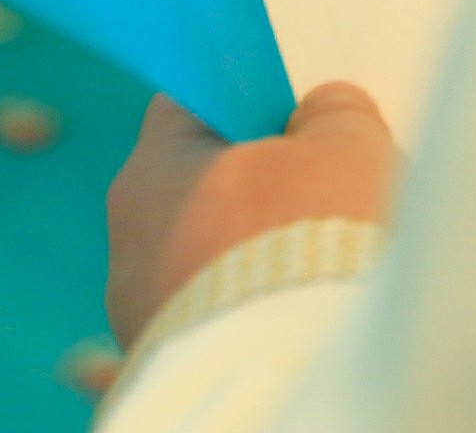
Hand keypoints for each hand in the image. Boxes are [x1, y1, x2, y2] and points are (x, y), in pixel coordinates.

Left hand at [106, 83, 398, 346]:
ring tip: (324, 262)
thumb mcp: (345, 145)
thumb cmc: (307, 241)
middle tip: (330, 196)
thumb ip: (333, 115)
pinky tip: (303, 311)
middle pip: (207, 185)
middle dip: (268, 188)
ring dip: (264, 254)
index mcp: (153, 166)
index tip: (300, 122)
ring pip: (214, 255)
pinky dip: (258, 309)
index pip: (192, 105)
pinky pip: (220, 313)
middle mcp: (130, 239)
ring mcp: (143, 309)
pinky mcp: (169, 360)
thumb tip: (323, 116)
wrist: (284, 371)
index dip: (250, 103)